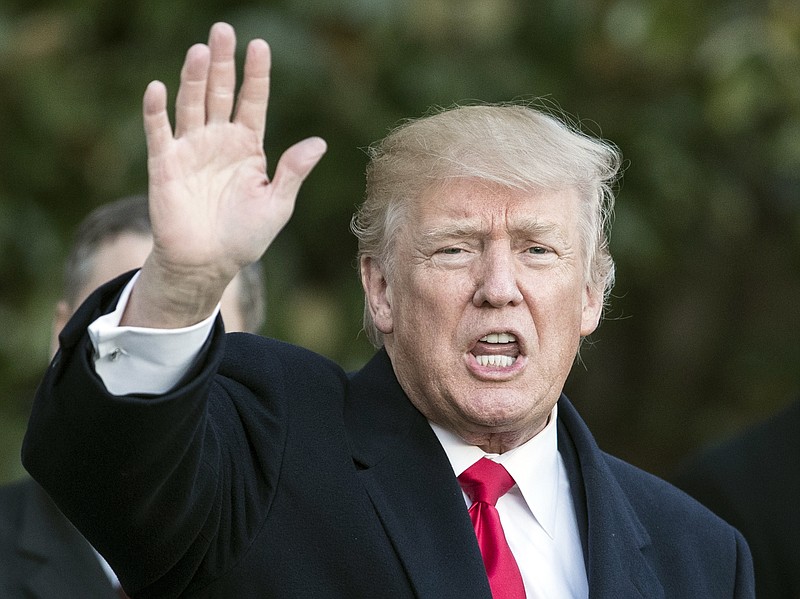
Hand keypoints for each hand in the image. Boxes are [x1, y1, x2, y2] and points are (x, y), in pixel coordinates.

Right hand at [124, 22, 325, 327]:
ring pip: (192, 103)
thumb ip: (293, 172)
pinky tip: (159, 88)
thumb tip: (319, 142)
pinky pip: (159, 132)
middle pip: (221, 93)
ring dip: (194, 78)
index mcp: (248, 147)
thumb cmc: (244, 236)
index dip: (256, 75)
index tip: (259, 45)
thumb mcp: (277, 204)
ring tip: (200, 50)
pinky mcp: (164, 163)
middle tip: (223, 30)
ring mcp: (191, 149)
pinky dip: (156, 111)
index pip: (253, 102)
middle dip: (223, 63)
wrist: (207, 263)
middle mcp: (219, 140)